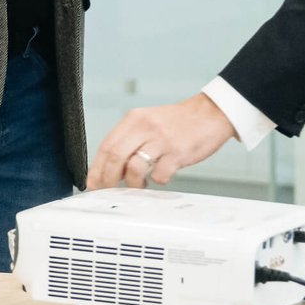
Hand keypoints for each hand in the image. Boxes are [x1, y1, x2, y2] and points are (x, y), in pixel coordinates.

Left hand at [85, 93, 235, 189]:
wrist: (210, 113)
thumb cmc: (178, 122)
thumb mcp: (148, 122)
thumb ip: (130, 141)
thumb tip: (110, 168)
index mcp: (134, 119)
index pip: (106, 146)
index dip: (96, 168)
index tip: (93, 183)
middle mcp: (145, 127)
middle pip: (115, 157)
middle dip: (108, 180)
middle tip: (110, 190)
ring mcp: (161, 140)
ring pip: (134, 168)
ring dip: (132, 184)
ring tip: (139, 185)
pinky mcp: (177, 153)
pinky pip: (159, 175)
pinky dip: (157, 181)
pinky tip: (161, 176)